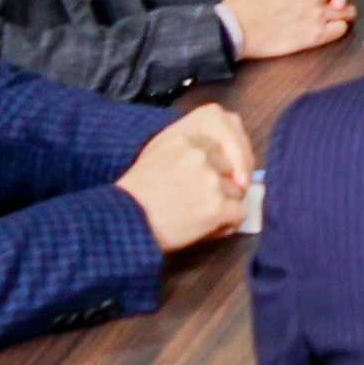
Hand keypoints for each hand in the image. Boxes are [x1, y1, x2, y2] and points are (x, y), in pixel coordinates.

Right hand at [116, 104, 256, 251]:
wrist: (124, 221)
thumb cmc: (137, 193)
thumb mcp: (157, 152)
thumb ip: (190, 146)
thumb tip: (226, 158)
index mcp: (187, 136)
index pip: (226, 142)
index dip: (224, 163)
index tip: (223, 174)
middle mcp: (201, 154)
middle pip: (233, 168)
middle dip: (225, 184)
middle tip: (205, 200)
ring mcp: (211, 180)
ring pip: (237, 191)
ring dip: (225, 205)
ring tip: (199, 216)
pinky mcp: (217, 206)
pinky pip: (240, 213)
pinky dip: (227, 224)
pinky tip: (208, 228)